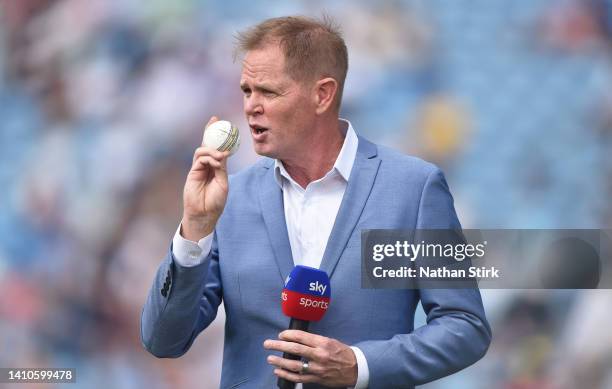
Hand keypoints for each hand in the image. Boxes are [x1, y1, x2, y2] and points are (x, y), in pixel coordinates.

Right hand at [181, 116, 229, 240]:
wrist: (204, 214)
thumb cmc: (215, 202)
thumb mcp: (223, 183)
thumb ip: (221, 168)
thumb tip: (223, 154)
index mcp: (215, 167)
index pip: (217, 148)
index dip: (218, 136)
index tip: (224, 124)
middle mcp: (206, 165)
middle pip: (206, 144)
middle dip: (210, 131)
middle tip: (215, 120)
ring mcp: (198, 168)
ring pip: (202, 150)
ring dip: (213, 150)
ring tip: (221, 156)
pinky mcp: (192, 173)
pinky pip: (199, 159)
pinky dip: (209, 158)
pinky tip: (216, 162)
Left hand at [264, 330, 357, 386]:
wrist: (355, 369)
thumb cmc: (342, 352)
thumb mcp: (330, 341)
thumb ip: (314, 340)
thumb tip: (297, 338)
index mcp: (322, 342)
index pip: (301, 337)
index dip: (288, 335)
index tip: (280, 335)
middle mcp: (319, 355)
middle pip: (294, 349)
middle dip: (278, 346)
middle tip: (267, 344)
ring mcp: (317, 368)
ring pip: (294, 365)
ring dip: (279, 361)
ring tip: (270, 358)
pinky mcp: (316, 378)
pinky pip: (298, 377)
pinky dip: (286, 374)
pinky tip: (278, 371)